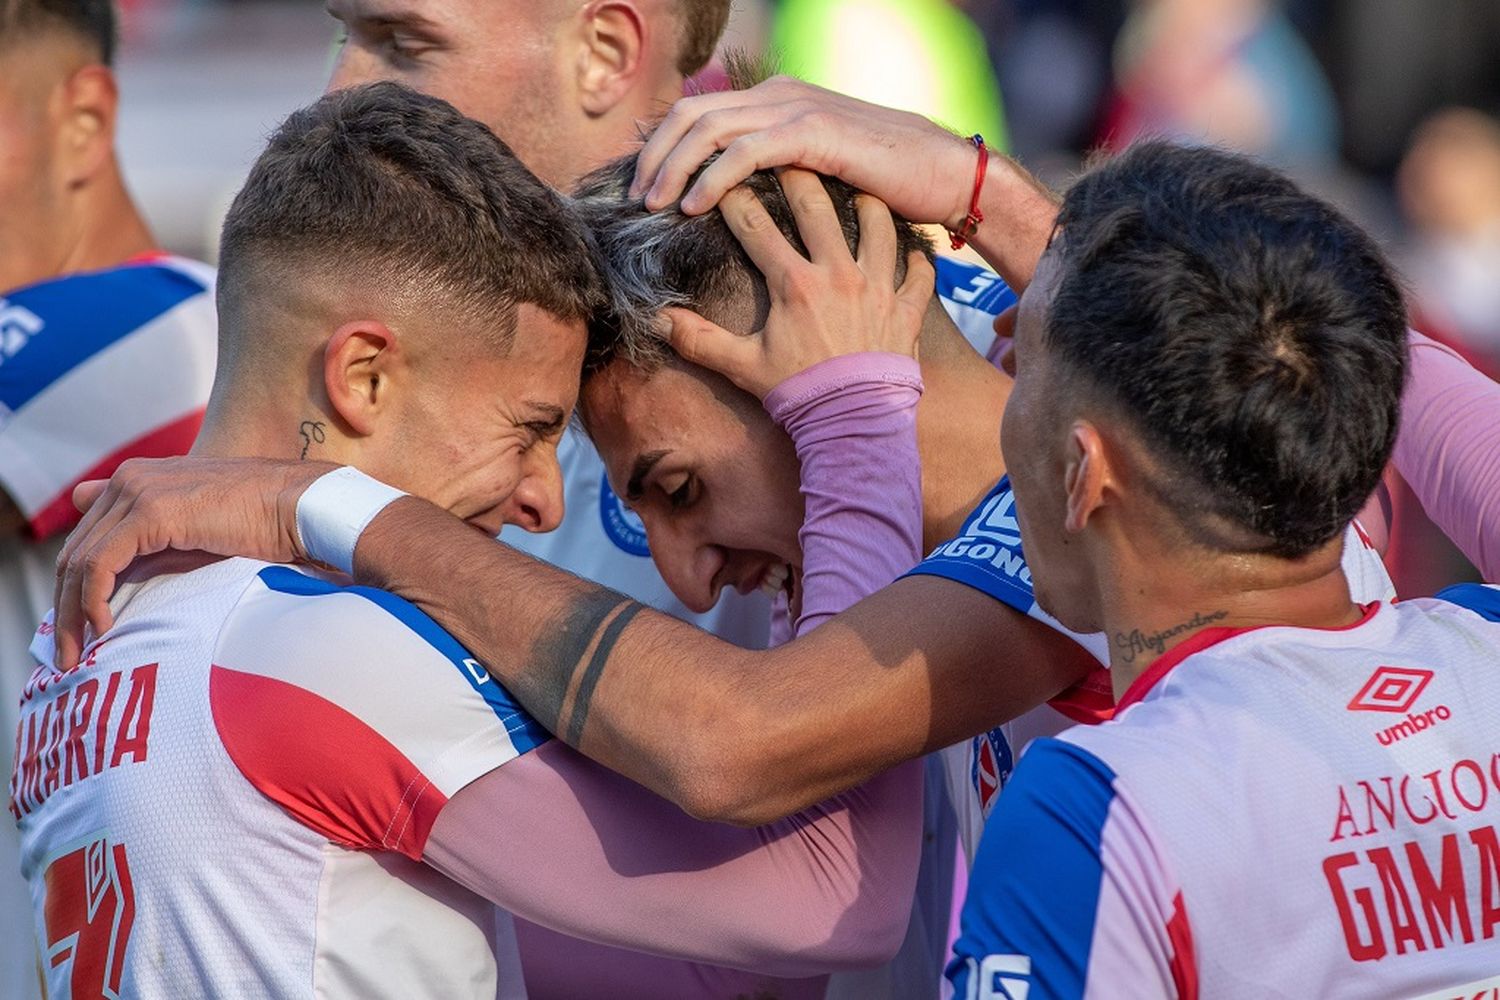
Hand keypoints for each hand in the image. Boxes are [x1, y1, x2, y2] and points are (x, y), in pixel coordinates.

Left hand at [52, 457, 330, 669]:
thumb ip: (154, 539)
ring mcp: (138, 492)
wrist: (300, 506)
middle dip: (63, 606)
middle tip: (64, 654)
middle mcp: (130, 479)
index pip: (86, 538)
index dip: (73, 585)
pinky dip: (92, 601)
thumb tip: (126, 566)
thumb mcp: (198, 530)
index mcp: (138, 479)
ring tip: (75, 654)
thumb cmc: (263, 524)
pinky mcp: (150, 512)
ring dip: (71, 613)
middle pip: (74, 551)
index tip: (76, 628)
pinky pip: (100, 564)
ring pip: (80, 561)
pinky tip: (102, 628)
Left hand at [632, 76, 978, 228]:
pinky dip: (711, 178)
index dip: (662, 145)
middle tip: (634, 198)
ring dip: (672, 166)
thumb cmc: (887, 185)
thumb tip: (736, 200)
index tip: (642, 185)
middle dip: (655, 155)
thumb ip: (778, 172)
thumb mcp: (818, 172)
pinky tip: (692, 206)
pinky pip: (744, 150)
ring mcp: (796, 108)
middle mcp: (780, 94)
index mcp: (777, 100)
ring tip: (652, 205)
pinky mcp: (813, 132)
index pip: (699, 112)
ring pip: (709, 127)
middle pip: (691, 113)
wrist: (946, 176)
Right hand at [663, 169, 934, 399]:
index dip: (735, 196)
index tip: (722, 176)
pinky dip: (919, 255)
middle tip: (787, 154)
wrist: (855, 424)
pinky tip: (913, 245)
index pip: (757, 225)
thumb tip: (657, 318)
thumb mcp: (742, 366)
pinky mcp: (907, 308)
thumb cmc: (798, 394)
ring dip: (866, 200)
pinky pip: (920, 269)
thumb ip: (698, 340)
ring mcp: (877, 287)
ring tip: (857, 184)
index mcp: (794, 283)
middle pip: (816, 205)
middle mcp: (837, 274)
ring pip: (877, 223)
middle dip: (796, 173)